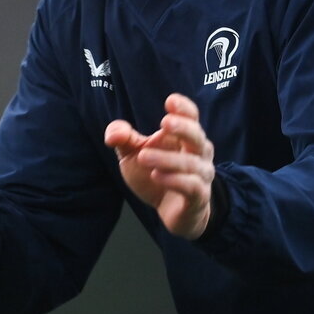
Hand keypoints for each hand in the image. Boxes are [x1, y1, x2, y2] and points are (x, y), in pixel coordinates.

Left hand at [104, 93, 214, 239]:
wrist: (172, 212)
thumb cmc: (156, 175)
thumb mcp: (134, 155)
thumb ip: (124, 140)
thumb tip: (112, 134)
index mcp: (185, 138)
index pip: (192, 117)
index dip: (184, 108)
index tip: (170, 101)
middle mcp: (199, 153)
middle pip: (197, 136)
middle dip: (183, 127)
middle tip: (164, 123)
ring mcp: (201, 175)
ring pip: (191, 164)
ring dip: (167, 159)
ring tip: (144, 156)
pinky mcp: (198, 197)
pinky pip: (192, 186)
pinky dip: (175, 180)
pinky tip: (156, 176)